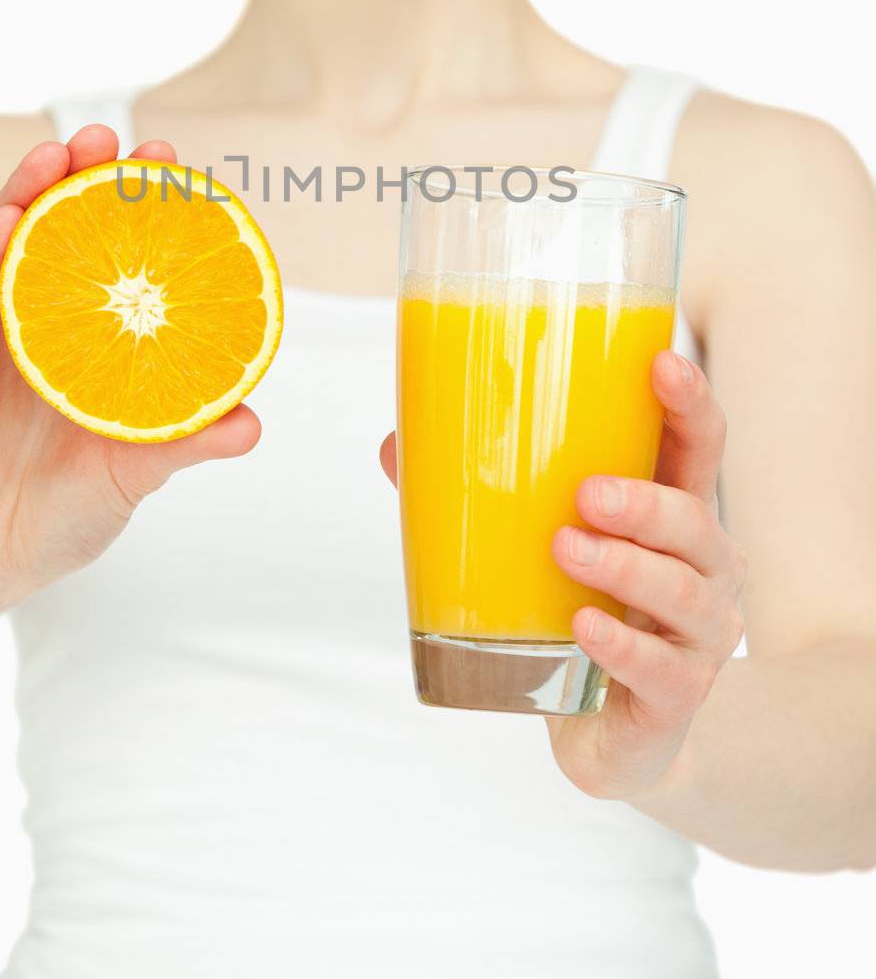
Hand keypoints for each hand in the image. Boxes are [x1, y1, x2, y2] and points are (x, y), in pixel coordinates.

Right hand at [0, 125, 260, 615]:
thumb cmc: (59, 514)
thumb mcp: (133, 472)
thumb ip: (185, 441)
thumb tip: (251, 422)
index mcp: (77, 339)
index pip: (105, 255)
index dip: (133, 207)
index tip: (171, 165)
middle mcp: (28, 326)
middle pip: (52, 233)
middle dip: (80, 177)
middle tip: (114, 137)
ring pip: (0, 250)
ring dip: (26, 194)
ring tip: (60, 153)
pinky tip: (8, 221)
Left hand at [379, 351, 747, 802]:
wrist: (617, 734)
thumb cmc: (582, 610)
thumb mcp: (541, 550)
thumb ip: (478, 498)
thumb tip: (395, 444)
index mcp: (673, 514)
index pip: (699, 447)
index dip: (688, 403)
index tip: (660, 364)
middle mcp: (704, 567)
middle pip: (695, 519)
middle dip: (645, 502)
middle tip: (585, 492)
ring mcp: (700, 636)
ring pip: (682, 592)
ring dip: (625, 567)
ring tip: (566, 548)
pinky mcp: (679, 698)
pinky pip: (662, 670)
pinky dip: (621, 646)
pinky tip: (584, 627)